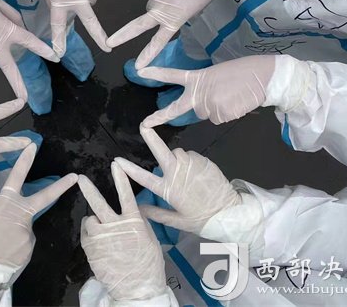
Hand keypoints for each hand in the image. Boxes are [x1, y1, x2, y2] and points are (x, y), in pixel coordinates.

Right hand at [0, 144, 77, 276]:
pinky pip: (24, 244)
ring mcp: (28, 233)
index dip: (24, 162)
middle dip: (61, 187)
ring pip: (26, 230)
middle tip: (74, 177)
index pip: (15, 177)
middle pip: (45, 197)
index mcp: (4, 205)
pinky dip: (16, 248)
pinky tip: (5, 255)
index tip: (33, 147)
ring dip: (16, 236)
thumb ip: (2, 214)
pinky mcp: (30, 248)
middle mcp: (21, 216)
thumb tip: (10, 218)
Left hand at [79, 164, 166, 301]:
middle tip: (81, 179)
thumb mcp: (149, 238)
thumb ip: (139, 221)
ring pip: (90, 220)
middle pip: (99, 203)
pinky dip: (89, 235)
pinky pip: (86, 236)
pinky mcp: (92, 250)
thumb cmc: (147, 263)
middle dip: (89, 189)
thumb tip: (135, 209)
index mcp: (133, 221)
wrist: (137, 287)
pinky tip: (96, 242)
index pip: (126, 194)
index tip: (115, 164)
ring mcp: (101, 238)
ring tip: (99, 230)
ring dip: (92, 222)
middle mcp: (115, 226)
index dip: (121, 178)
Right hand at [107, 0, 216, 69]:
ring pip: (150, 2)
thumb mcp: (193, 9)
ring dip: (157, 0)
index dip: (148, 54)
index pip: (159, 41)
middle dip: (123, 35)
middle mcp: (163, 8)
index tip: (138, 66)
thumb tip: (159, 15)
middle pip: (139, 25)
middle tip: (110, 43)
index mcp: (176, 19)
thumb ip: (175, 16)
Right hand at [116, 126, 240, 234]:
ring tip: (183, 174)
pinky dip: (189, 161)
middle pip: (160, 151)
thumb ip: (156, 213)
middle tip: (143, 126)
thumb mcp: (177, 221)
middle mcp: (178, 173)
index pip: (144, 177)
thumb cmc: (201, 219)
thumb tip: (139, 208)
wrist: (229, 212)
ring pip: (177, 152)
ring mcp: (191, 164)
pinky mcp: (203, 160)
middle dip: (151, 137)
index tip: (118, 161)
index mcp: (169, 189)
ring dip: (175, 158)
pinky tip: (195, 174)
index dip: (129, 169)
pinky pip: (190, 155)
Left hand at [140, 55, 276, 126]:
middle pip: (187, 109)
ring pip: (207, 115)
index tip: (141, 71)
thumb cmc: (243, 73)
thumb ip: (205, 89)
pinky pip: (220, 119)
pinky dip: (228, 114)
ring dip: (217, 109)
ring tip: (232, 96)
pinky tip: (237, 103)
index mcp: (198, 77)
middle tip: (145, 124)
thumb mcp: (217, 76)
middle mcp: (200, 92)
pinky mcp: (221, 114)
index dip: (157, 73)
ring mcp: (209, 104)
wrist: (264, 76)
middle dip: (163, 116)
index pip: (173, 75)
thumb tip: (204, 106)